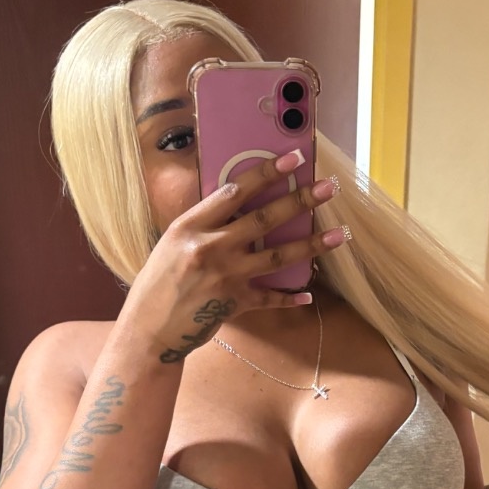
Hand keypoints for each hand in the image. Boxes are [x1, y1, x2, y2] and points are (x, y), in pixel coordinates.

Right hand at [118, 151, 345, 361]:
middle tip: (328, 187)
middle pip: (264, 219)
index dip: (267, 173)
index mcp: (191, 226)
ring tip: (339, 234)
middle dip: (300, 201)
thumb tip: (238, 206)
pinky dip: (289, 298)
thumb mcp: (173, 244)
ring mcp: (225, 276)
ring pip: (278, 256)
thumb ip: (205, 226)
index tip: (294, 159)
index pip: (235, 191)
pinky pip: (270, 298)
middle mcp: (210, 247)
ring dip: (311, 245)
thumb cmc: (158, 284)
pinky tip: (308, 294)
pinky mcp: (235, 304)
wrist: (149, 329)